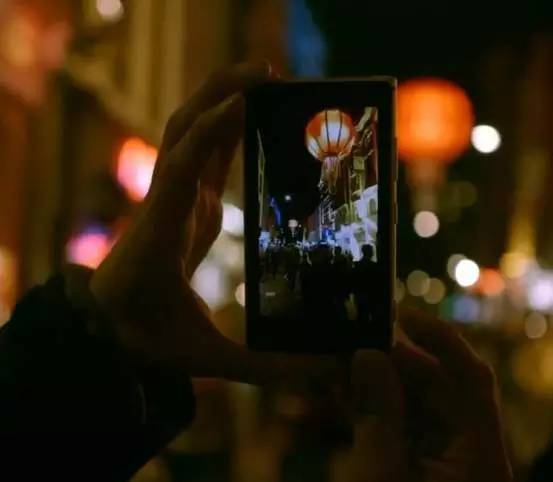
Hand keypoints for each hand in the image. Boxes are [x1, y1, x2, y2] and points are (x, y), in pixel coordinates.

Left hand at [89, 62, 340, 384]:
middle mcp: (168, 203)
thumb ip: (265, 366)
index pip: (185, 165)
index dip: (215, 129)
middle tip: (269, 74)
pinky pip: (199, 152)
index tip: (252, 101)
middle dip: (222, 93)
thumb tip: (324, 371)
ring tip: (265, 80)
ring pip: (188, 132)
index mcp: (166, 230)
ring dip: (220, 99)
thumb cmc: (146, 337)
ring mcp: (171, 198)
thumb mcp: (207, 358)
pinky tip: (251, 116)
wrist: (104, 329)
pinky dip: (222, 127)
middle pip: (185, 130)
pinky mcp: (179, 201)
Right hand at [346, 311, 512, 481]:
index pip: (470, 377)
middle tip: (348, 343)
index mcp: (477, 453)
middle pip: (433, 385)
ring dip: (371, 384)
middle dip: (388, 361)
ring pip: (409, 401)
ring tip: (335, 368)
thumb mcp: (381, 474)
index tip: (399, 313)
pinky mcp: (416, 464)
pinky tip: (339, 397)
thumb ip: (377, 414)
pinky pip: (394, 423)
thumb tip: (367, 355)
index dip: (439, 337)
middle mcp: (465, 449)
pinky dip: (369, 408)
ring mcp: (440, 457)